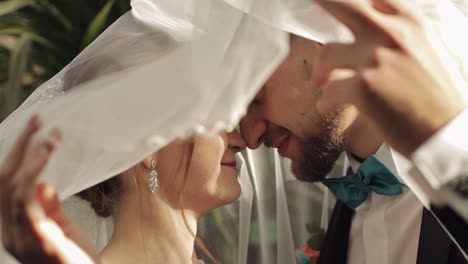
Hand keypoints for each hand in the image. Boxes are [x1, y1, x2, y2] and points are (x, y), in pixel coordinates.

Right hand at [0, 115, 99, 263]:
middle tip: (39, 120)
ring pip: (12, 190)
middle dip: (20, 147)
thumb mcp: (61, 227)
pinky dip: (31, 181)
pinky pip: (26, 207)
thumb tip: (43, 182)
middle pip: (4, 180)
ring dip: (30, 160)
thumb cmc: (76, 259)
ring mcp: (20, 238)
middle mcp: (10, 231)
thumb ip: (49, 206)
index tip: (36, 125)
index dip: (17, 152)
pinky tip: (43, 163)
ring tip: (48, 139)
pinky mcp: (37, 242)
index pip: (7, 182)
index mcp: (14, 225)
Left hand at [313, 0, 465, 156]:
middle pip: (342, 3)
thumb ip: (405, 34)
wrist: (446, 134)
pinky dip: (325, 100)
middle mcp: (392, 34)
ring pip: (326, 53)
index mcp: (411, 22)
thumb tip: (383, 25)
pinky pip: (329, 89)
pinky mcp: (363, 87)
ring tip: (320, 83)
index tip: (335, 3)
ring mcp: (375, 59)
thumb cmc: (441, 98)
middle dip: (321, 2)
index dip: (347, 0)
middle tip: (311, 3)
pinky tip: (327, 105)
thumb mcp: (431, 51)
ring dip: (320, 72)